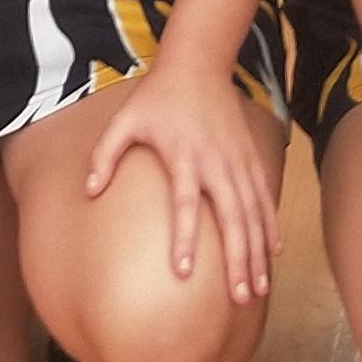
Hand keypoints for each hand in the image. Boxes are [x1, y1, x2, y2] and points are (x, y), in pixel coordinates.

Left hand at [82, 54, 281, 309]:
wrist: (198, 64)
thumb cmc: (157, 96)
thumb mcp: (124, 121)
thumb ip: (104, 156)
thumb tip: (88, 192)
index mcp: (184, 157)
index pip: (185, 205)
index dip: (185, 239)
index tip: (185, 272)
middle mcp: (216, 163)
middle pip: (232, 219)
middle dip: (238, 260)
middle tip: (239, 298)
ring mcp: (238, 162)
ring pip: (253, 215)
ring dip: (257, 253)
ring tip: (258, 289)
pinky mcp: (251, 158)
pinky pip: (264, 199)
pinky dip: (270, 227)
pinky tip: (273, 254)